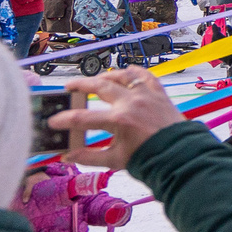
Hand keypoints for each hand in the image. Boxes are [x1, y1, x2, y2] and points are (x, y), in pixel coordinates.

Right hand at [59, 65, 183, 167]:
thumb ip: (89, 157)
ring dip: (107, 76)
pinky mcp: (159, 93)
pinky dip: (135, 72)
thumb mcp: (115, 160)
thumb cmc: (148, 159)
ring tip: (95, 80)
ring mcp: (146, 95)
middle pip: (100, 87)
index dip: (64, 119)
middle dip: (81, 85)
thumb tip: (67, 157)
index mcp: (118, 121)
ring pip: (122, 76)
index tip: (52, 121)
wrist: (179, 156)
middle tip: (69, 87)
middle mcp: (131, 103)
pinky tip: (127, 71)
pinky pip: (145, 76)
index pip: (83, 118)